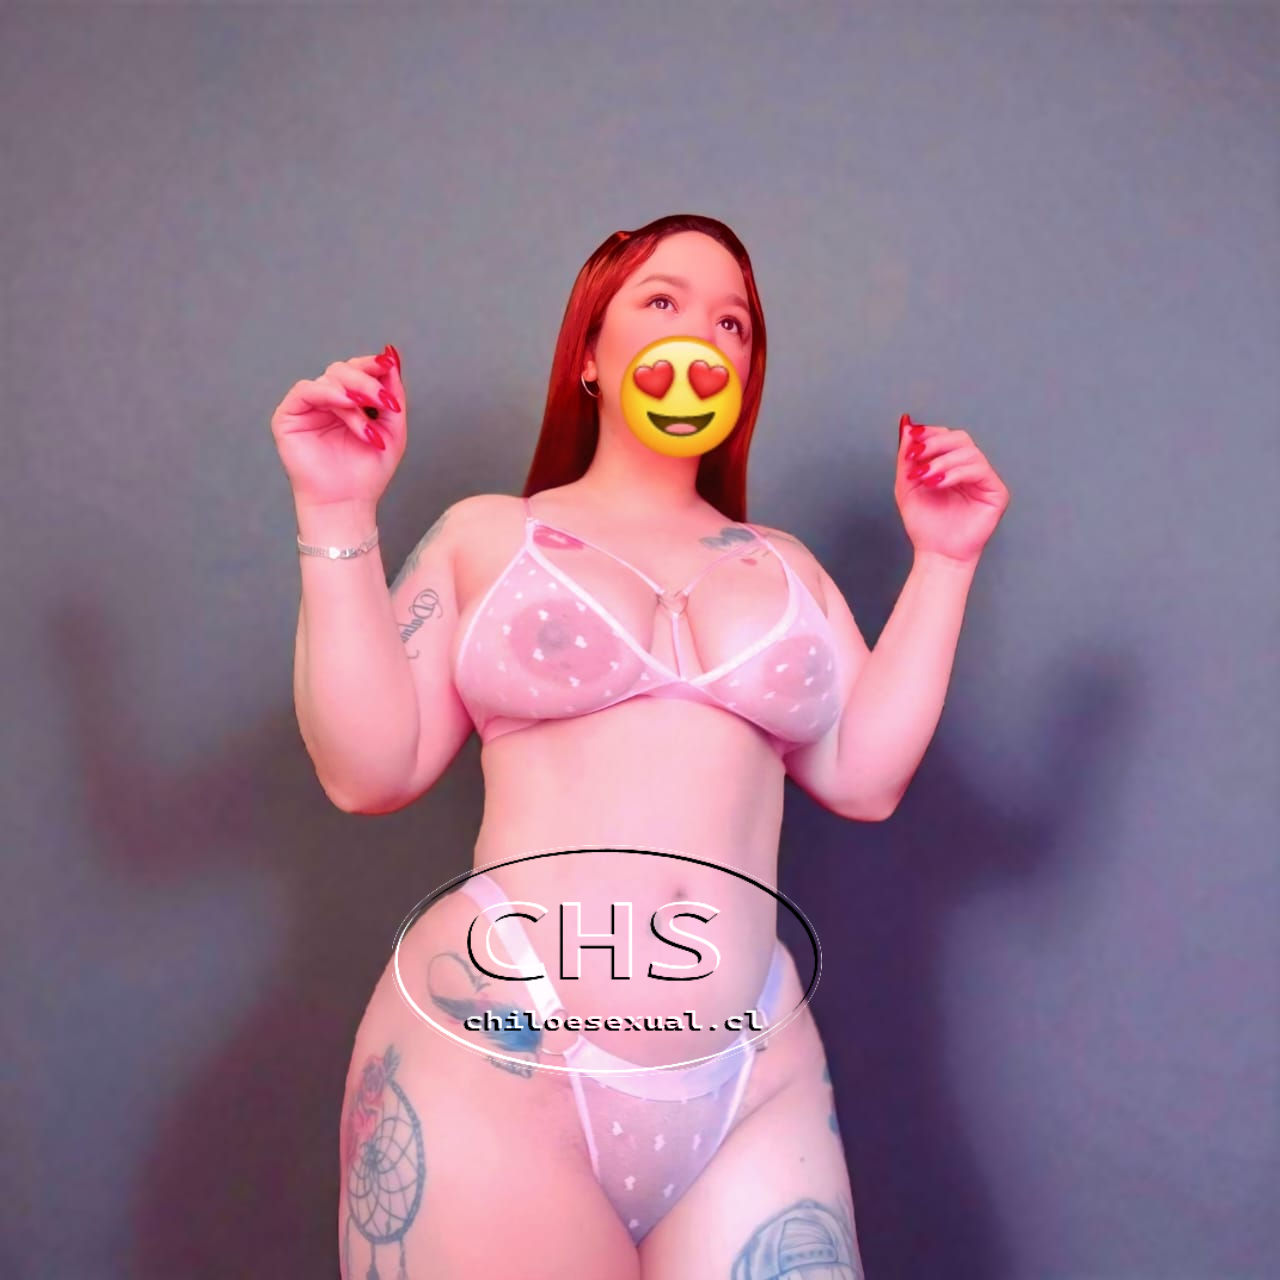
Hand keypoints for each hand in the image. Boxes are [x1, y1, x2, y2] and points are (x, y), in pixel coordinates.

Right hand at [269, 345, 406, 506]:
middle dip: (367, 381)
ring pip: (329, 379)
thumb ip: (392, 392)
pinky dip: (329, 393)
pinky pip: (305, 390)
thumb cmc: (368, 471)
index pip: (359, 370)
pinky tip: (347, 405)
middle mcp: (327, 400)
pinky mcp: (288, 416)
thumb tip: (391, 354)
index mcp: (350, 401)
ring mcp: (308, 407)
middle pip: (344, 369)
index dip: (374, 365)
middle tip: (385, 401)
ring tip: (369, 423)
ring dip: (355, 396)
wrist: (348, 502)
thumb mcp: (393, 428)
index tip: (389, 365)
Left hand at [894, 413, 1009, 563]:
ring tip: (925, 477)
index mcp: (951, 464)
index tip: (911, 441)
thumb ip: (906, 454)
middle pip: (960, 438)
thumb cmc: (924, 523)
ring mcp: (985, 479)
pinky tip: (938, 484)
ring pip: (970, 452)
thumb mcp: (907, 483)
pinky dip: (956, 473)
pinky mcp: (996, 492)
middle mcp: (970, 468)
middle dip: (935, 444)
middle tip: (916, 457)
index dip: (929, 434)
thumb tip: (907, 423)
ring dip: (942, 461)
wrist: (935, 553)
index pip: (946, 436)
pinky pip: (980, 470)